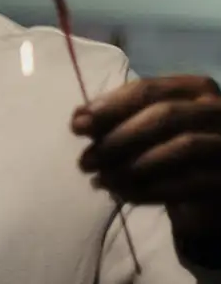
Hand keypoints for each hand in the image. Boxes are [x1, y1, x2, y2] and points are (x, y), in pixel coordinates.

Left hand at [72, 76, 220, 241]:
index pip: (148, 89)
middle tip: (84, 161)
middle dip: (118, 138)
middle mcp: (218, 109)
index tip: (76, 126)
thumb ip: (112, 120)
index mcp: (195, 88)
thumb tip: (78, 118)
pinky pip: (190, 182)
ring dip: (132, 165)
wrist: (204, 196)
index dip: (110, 106)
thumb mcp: (139, 130)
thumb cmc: (167, 153)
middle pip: (165, 115)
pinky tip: (122, 194)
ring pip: (181, 147)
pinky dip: (150, 189)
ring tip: (100, 180)